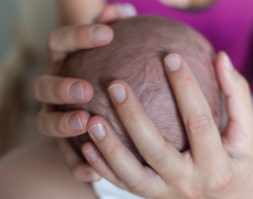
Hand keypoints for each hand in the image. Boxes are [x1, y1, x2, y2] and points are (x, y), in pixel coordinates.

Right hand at [33, 3, 136, 180]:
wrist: (98, 113)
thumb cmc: (107, 77)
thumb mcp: (113, 54)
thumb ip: (113, 31)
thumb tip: (123, 10)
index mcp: (64, 64)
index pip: (61, 43)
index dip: (79, 36)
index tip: (108, 34)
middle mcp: (54, 91)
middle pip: (44, 86)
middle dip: (61, 87)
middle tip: (85, 89)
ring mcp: (55, 118)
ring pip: (47, 123)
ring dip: (64, 124)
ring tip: (86, 123)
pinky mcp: (64, 146)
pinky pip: (65, 158)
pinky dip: (76, 164)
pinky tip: (92, 172)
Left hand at [81, 52, 252, 197]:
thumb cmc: (242, 162)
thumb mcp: (248, 133)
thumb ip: (236, 95)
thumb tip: (221, 57)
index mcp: (217, 166)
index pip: (199, 122)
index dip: (186, 88)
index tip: (171, 56)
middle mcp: (188, 184)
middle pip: (155, 150)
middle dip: (134, 117)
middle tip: (116, 84)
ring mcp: (166, 194)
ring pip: (131, 174)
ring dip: (109, 147)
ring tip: (92, 119)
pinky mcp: (151, 198)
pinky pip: (123, 185)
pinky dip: (103, 168)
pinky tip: (87, 145)